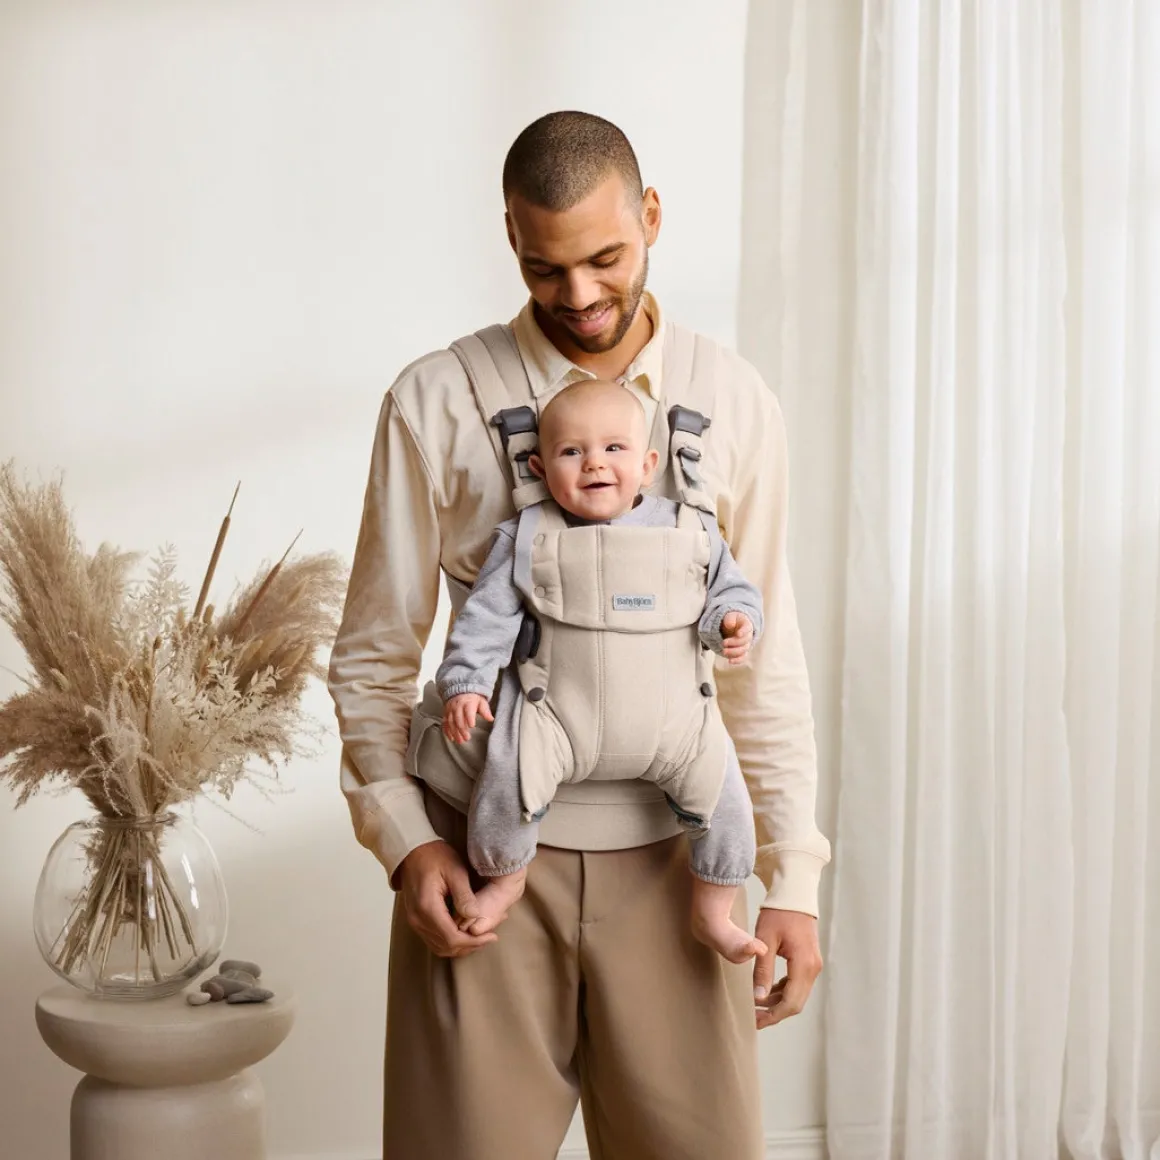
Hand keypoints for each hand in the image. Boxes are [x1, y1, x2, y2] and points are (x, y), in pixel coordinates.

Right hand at [396, 840, 499, 957]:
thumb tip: (476, 916)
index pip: (452, 938)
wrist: (412, 851)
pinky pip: (433, 940)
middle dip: (470, 946)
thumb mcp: (455, 871)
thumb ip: (464, 896)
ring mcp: (415, 921)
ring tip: (480, 937)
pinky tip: (465, 934)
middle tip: (490, 937)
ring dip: (461, 947)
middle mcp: (418, 920)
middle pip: (446, 947)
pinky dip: (450, 942)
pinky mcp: (416, 920)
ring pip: (439, 947)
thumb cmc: (435, 857)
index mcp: (427, 908)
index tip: (492, 936)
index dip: (473, 941)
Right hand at [443, 693, 493, 742]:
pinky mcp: (446, 713)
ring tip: (460, 741)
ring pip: (451, 722)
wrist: (461, 692)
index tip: (472, 726)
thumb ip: (485, 711)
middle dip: (462, 729)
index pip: (468, 710)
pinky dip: (447, 731)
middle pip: (458, 718)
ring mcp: (450, 710)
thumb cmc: (473, 699)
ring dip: (455, 732)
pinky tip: (451, 738)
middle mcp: (457, 706)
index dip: (469, 718)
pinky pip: (445, 723)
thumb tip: (491, 719)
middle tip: (467, 738)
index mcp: (468, 702)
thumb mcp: (481, 702)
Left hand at [720, 611, 753, 664]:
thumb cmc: (732, 620)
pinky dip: (737, 660)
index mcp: (747, 625)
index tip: (738, 634)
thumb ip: (730, 619)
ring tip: (724, 651)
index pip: (747, 628)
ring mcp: (746, 645)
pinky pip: (742, 657)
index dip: (743, 632)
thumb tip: (730, 625)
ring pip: (743, 650)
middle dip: (734, 643)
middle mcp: (748, 636)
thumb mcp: (730, 616)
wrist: (734, 626)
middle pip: (744, 641)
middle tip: (723, 643)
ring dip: (734, 652)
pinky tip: (730, 661)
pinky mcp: (742, 652)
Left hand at [752, 908, 823, 1028]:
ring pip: (797, 995)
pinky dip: (783, 991)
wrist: (794, 894)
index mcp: (804, 965)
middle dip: (774, 1013)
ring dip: (778, 1003)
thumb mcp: (766, 940)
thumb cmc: (778, 913)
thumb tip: (758, 997)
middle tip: (753, 1019)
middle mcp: (813, 968)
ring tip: (756, 1007)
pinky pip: (797, 984)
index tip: (754, 1021)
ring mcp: (813, 965)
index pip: (790, 1003)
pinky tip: (767, 991)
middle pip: (796, 1003)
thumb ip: (763, 970)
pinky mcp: (809, 960)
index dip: (772, 1016)